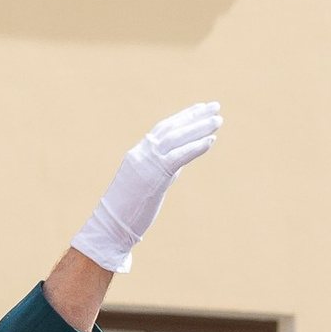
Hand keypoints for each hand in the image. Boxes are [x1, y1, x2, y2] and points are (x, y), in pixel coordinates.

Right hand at [72, 101, 220, 275]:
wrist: (112, 225)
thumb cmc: (129, 210)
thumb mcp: (146, 183)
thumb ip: (162, 169)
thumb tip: (178, 164)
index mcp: (139, 153)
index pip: (164, 128)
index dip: (183, 117)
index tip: (200, 109)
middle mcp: (143, 152)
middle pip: (173, 127)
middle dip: (195, 116)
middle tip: (216, 106)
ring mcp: (148, 161)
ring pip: (177, 138)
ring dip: (199, 127)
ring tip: (218, 119)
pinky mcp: (156, 175)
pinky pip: (180, 156)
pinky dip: (196, 146)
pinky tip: (211, 139)